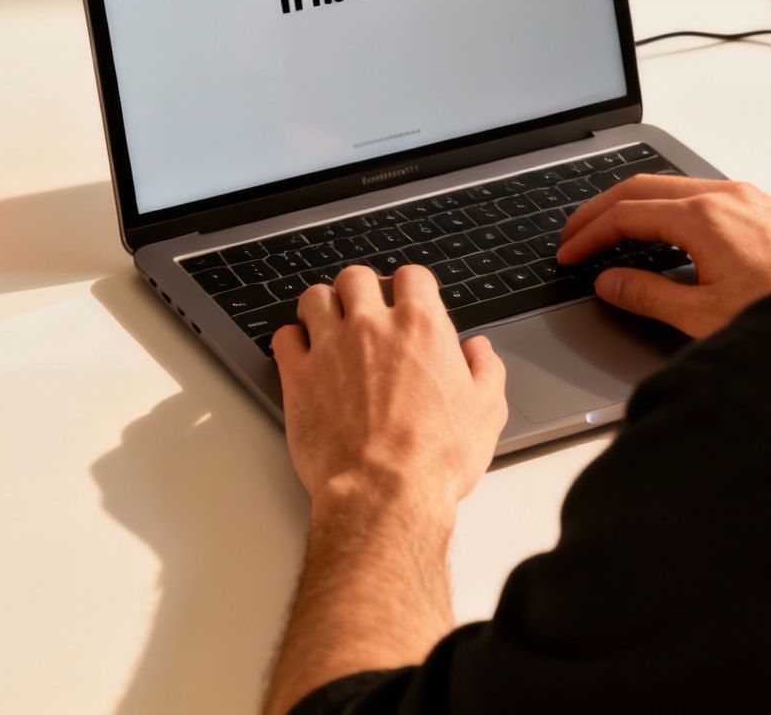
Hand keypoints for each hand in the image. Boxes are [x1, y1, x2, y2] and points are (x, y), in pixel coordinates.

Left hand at [272, 265, 508, 519]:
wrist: (384, 493)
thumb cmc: (434, 459)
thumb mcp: (486, 413)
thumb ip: (486, 370)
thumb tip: (479, 350)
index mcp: (420, 327)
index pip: (412, 276)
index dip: (411, 286)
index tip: (408, 299)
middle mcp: (371, 327)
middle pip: (356, 278)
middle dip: (361, 290)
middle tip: (364, 311)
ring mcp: (330, 347)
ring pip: (315, 297)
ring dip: (323, 306)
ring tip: (328, 325)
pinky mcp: (298, 375)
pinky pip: (285, 337)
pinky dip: (292, 339)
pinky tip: (302, 353)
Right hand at [558, 175, 770, 337]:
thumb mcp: (703, 315)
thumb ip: (647, 295)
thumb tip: (609, 283)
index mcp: (704, 218)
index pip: (626, 214)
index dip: (588, 234)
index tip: (568, 254)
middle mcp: (725, 196)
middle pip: (642, 187)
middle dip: (601, 210)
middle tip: (574, 235)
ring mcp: (746, 197)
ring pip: (672, 187)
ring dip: (634, 206)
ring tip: (609, 233)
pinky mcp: (763, 208)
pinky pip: (700, 195)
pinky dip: (666, 209)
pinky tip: (661, 234)